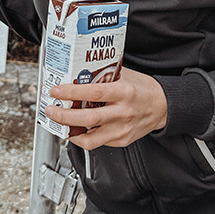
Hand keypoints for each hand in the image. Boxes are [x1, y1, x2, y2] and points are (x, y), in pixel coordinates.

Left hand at [45, 67, 167, 149]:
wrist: (163, 106)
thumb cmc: (144, 89)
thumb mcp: (125, 75)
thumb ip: (104, 74)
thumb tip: (79, 70)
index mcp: (124, 92)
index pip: (94, 92)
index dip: (72, 92)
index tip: (57, 90)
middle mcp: (123, 112)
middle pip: (88, 118)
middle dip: (64, 116)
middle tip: (50, 110)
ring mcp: (122, 129)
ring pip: (91, 138)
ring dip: (70, 131)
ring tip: (59, 123)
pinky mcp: (121, 140)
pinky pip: (97, 143)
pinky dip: (82, 137)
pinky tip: (75, 130)